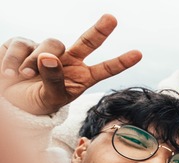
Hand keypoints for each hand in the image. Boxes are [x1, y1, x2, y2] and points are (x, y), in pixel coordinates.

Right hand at [0, 14, 141, 114]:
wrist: (9, 100)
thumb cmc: (36, 101)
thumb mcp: (49, 98)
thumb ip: (54, 80)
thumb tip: (50, 57)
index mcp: (81, 77)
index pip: (104, 69)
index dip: (120, 62)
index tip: (138, 54)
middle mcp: (69, 60)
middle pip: (87, 42)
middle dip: (100, 30)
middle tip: (112, 18)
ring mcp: (48, 50)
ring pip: (51, 45)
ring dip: (36, 61)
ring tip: (25, 76)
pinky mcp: (25, 43)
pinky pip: (22, 45)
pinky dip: (14, 61)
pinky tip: (9, 73)